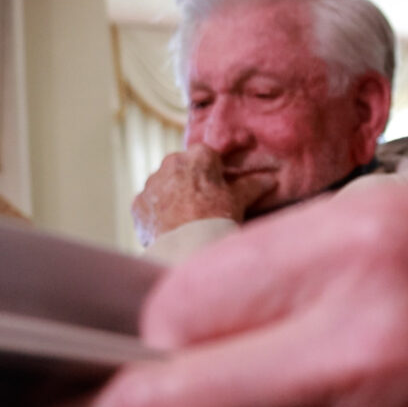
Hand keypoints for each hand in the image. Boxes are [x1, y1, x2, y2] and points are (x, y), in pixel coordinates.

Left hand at [130, 146, 276, 246]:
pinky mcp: (137, 205)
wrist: (188, 250)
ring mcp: (151, 184)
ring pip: (164, 185)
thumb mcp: (239, 201)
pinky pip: (150, 205)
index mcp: (198, 156)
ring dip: (172, 197)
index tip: (219, 188)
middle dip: (191, 182)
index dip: (214, 172)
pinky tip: (171, 229)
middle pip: (183, 168)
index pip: (207, 156)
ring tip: (186, 220)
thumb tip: (270, 180)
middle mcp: (170, 163)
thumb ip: (252, 186)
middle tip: (204, 206)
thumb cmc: (218, 219)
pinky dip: (158, 214)